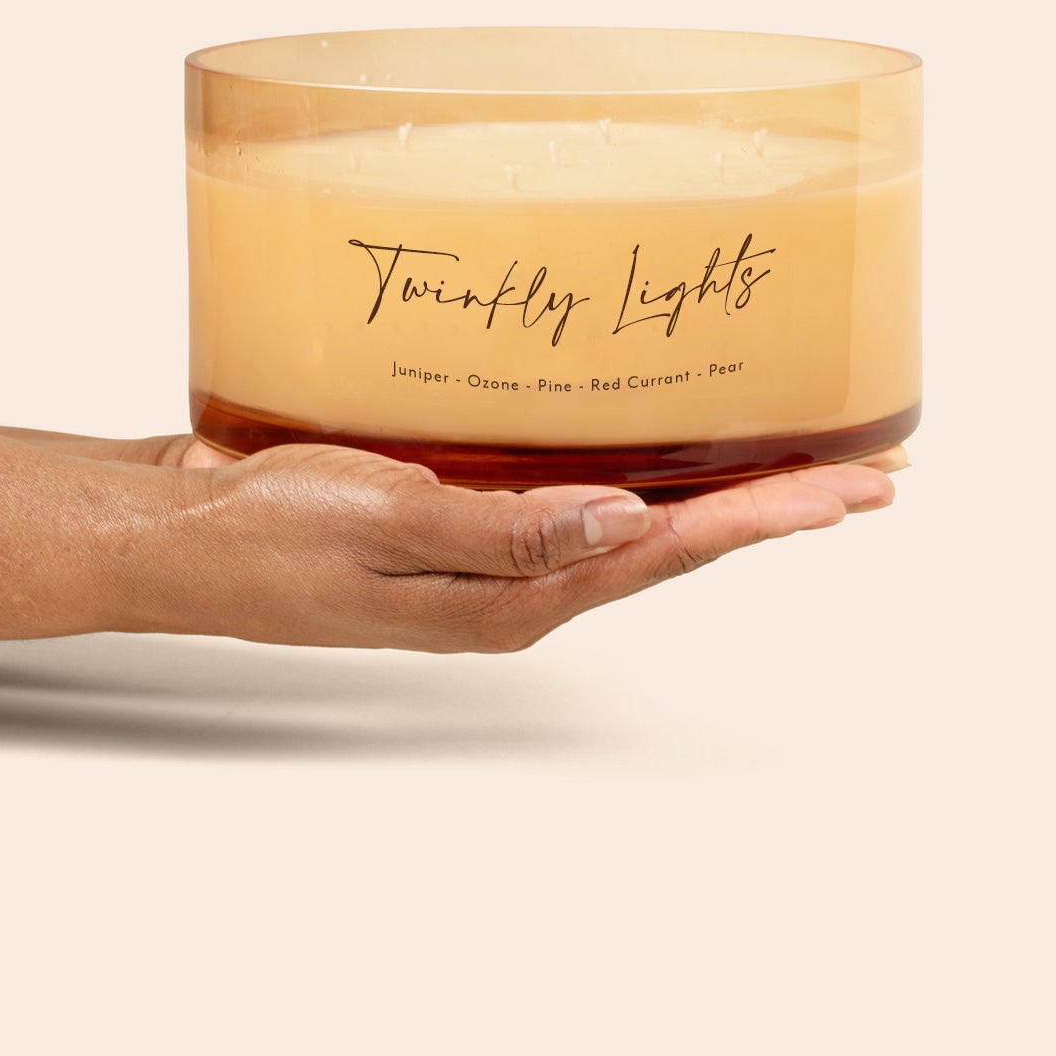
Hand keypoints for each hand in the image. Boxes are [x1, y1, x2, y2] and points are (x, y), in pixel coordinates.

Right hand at [124, 438, 905, 652]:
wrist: (189, 534)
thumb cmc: (270, 534)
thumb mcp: (385, 526)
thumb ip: (504, 531)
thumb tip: (622, 523)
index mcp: (513, 595)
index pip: (668, 550)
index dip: (765, 518)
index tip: (850, 493)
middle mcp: (521, 581)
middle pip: (676, 542)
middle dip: (773, 511)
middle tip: (866, 482)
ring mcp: (496, 554)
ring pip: (636, 524)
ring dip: (721, 500)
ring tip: (795, 474)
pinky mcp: (467, 517)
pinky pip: (577, 502)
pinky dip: (642, 480)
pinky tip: (662, 459)